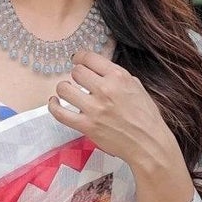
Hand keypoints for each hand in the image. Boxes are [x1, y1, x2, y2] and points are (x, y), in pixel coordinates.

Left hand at [48, 50, 175, 171]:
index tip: (77, 60)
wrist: (148, 143)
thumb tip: (101, 71)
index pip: (89, 57)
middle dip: (77, 75)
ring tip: (68, 92)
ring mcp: (94, 108)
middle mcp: (105, 89)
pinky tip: (55, 102)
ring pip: (64, 88)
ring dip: (64, 89)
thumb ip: (118, 77)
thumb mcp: (137, 87)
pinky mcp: (87, 125)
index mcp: (118, 76)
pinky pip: (60, 113)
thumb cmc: (145, 118)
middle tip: (80, 82)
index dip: (80, 58)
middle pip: (76, 71)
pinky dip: (54, 106)